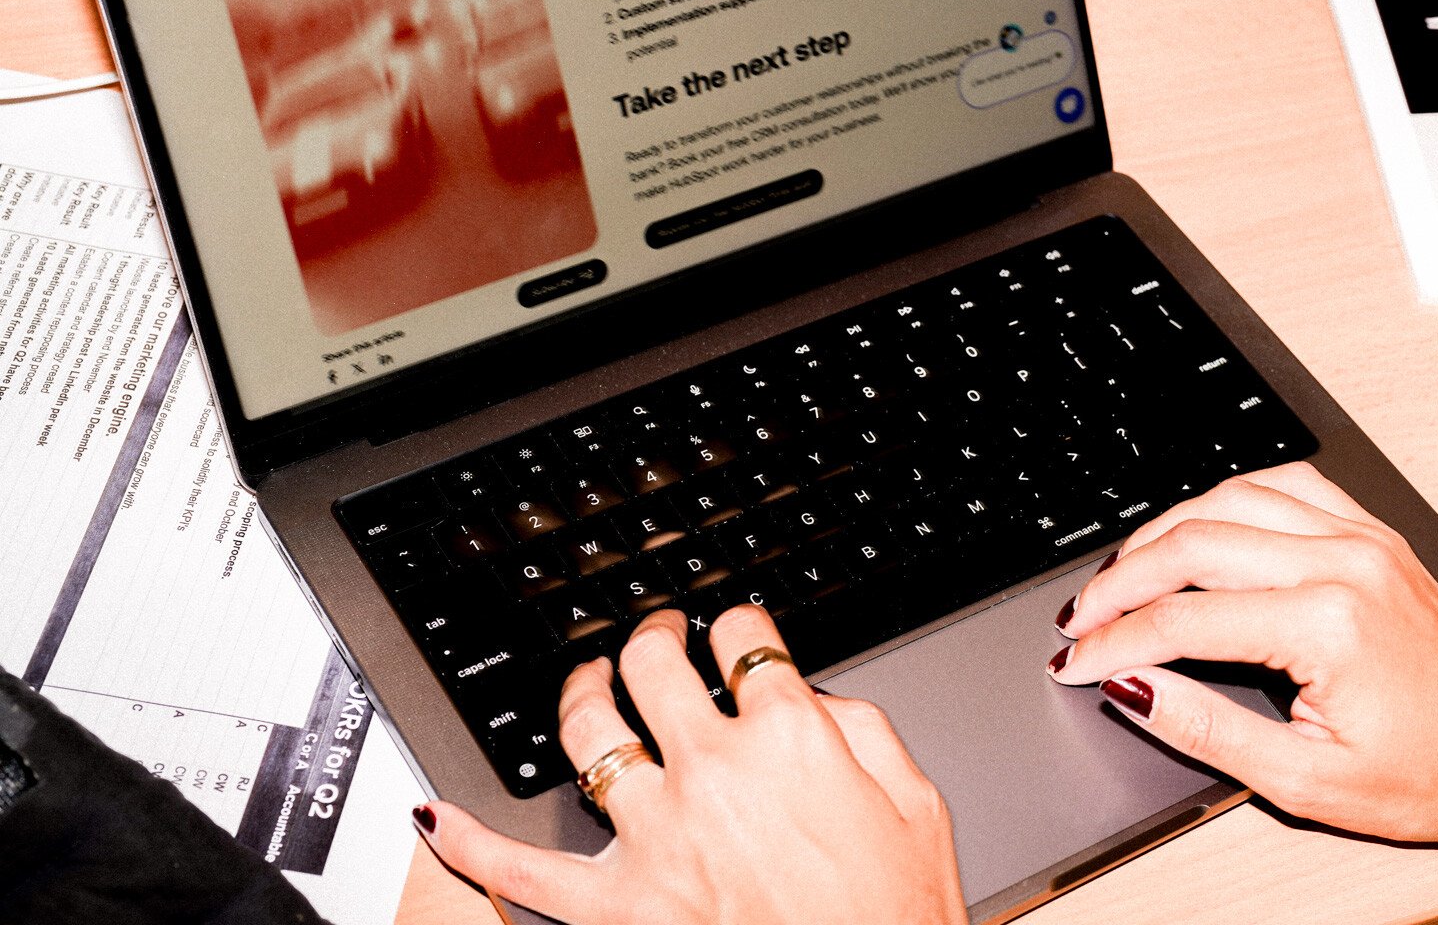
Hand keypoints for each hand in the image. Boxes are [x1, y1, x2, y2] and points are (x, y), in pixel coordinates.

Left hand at [414, 606, 967, 924]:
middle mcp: (714, 772)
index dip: (739, 625)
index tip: (739, 634)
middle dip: (655, 633)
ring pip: (587, 733)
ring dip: (582, 693)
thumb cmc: (898, 913)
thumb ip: (864, 729)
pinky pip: (523, 870)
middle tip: (659, 634)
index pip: (744, 639)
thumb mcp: (916, 802)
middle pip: (653, 663)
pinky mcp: (620, 905)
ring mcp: (657, 835)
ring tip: (590, 683)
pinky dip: (471, 842)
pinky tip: (439, 815)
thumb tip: (815, 701)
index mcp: (791, 738)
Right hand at [1048, 461, 1437, 850]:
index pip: (1183, 618)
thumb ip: (1205, 728)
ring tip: (1123, 577)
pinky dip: (1228, 502)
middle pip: (1196, 542)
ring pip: (1233, 498)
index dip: (1115, 642)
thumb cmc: (1426, 777)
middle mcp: (1346, 563)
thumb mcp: (1304, 781)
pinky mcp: (1373, 533)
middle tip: (1081, 620)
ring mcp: (1364, 539)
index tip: (1074, 662)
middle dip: (1122, 582)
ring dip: (1166, 532)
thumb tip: (1132, 689)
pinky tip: (1199, 532)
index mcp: (1329, 626)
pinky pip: (1285, 487)